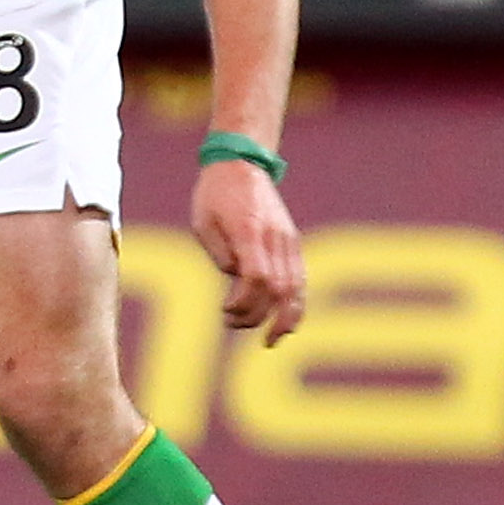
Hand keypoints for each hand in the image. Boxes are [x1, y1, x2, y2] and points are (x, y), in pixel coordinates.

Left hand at [188, 158, 307, 344]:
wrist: (241, 164)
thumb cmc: (214, 194)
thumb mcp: (202, 222)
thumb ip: (219, 254)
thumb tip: (236, 279)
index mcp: (249, 231)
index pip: (256, 276)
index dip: (244, 301)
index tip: (225, 310)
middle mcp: (274, 237)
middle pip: (277, 287)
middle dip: (258, 315)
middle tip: (233, 324)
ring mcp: (288, 240)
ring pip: (297, 287)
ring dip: (286, 318)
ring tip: (272, 340)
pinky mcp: (292, 243)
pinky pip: (301, 279)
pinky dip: (296, 303)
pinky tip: (287, 322)